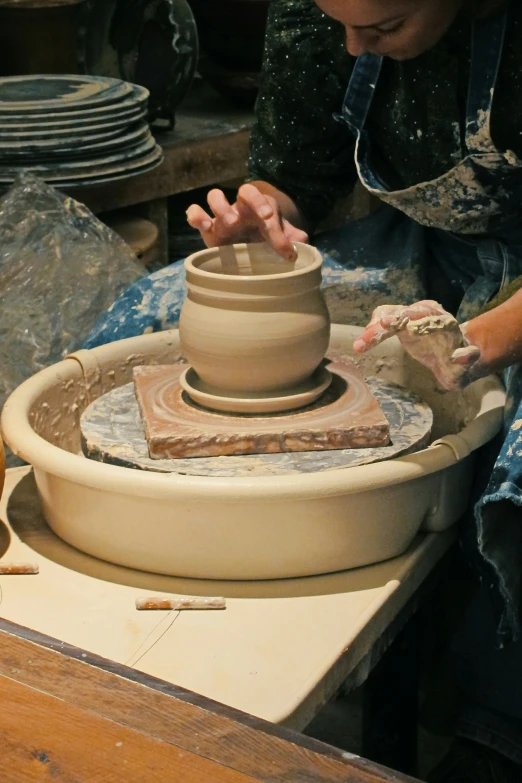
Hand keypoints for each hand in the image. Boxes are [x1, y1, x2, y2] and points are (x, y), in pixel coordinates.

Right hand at [186, 183, 307, 260]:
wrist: (246, 246)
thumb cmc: (262, 240)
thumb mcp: (278, 238)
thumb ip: (290, 237)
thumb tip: (302, 240)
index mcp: (260, 207)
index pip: (264, 200)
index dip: (265, 207)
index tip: (269, 220)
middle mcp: (241, 207)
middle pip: (244, 190)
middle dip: (251, 202)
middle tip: (260, 217)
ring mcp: (221, 216)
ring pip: (214, 197)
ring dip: (220, 207)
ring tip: (228, 224)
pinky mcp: (206, 228)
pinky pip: (194, 212)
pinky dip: (196, 216)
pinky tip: (204, 226)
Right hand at [353, 300, 481, 390]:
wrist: (452, 355)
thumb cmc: (459, 362)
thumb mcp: (467, 365)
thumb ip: (468, 360)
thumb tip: (463, 355)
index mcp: (443, 322)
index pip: (428, 314)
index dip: (412, 317)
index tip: (396, 323)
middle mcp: (426, 313)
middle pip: (404, 312)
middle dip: (388, 321)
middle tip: (374, 330)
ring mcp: (410, 316)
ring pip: (389, 314)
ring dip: (374, 328)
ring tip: (360, 345)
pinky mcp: (399, 322)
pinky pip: (382, 321)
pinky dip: (371, 331)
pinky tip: (361, 345)